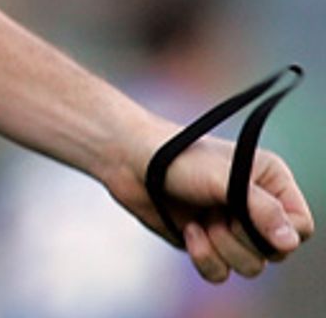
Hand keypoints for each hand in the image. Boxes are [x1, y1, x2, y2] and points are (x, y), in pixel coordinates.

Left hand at [113, 126, 314, 282]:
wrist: (130, 162)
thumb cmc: (178, 159)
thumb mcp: (224, 179)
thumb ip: (260, 209)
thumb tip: (289, 243)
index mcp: (271, 184)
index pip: (301, 226)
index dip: (281, 231)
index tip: (250, 219)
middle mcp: (256, 208)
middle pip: (276, 252)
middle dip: (243, 239)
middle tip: (218, 215)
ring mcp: (231, 228)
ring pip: (250, 267)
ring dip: (223, 249)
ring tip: (202, 222)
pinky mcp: (207, 244)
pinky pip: (221, 273)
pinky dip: (205, 258)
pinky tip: (189, 231)